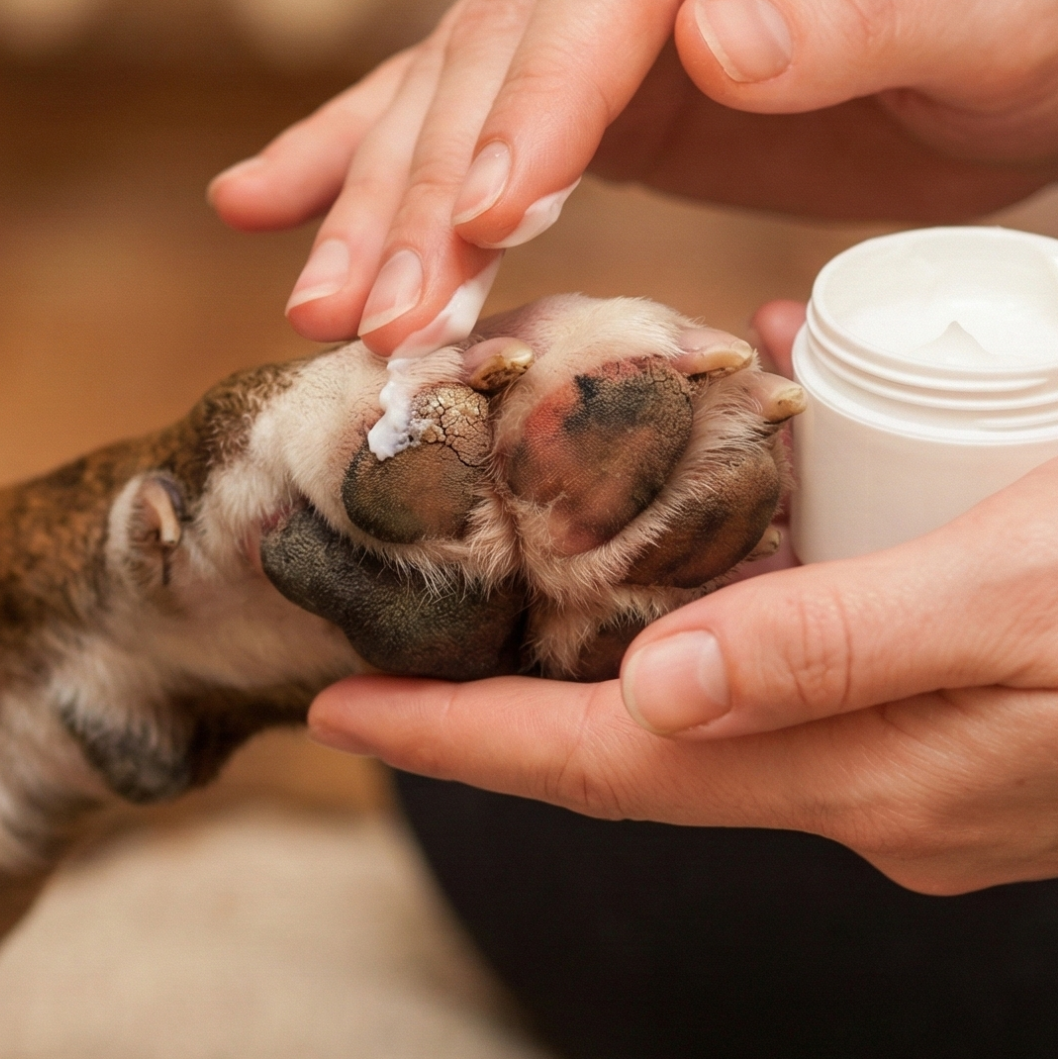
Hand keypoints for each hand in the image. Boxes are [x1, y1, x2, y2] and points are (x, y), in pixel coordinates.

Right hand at [212, 0, 1057, 355]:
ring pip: (452, 82)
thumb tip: (707, 39)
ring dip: (380, 205)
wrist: (1039, 30)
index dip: (537, 98)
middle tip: (381, 315)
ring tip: (327, 313)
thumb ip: (858, 15)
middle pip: (502, 35)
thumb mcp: (1000, 5)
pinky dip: (354, 158)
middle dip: (430, 185)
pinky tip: (259, 206)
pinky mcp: (569, 49)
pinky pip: (446, 101)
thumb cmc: (1040, 3)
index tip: (485, 215)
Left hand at [307, 300, 1057, 894]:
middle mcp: (877, 794)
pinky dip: (740, 611)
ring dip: (616, 655)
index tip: (332, 710)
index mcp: (867, 770)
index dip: (463, 743)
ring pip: (724, 714)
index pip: (609, 771)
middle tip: (383, 642)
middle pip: (644, 757)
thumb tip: (657, 696)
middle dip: (503, 711)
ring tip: (505, 580)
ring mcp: (929, 773)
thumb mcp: (1027, 590)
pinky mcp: (973, 730)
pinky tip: (715, 526)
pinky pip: (813, 678)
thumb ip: (843, 645)